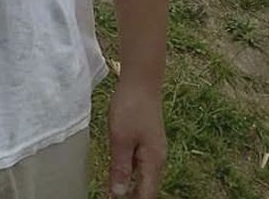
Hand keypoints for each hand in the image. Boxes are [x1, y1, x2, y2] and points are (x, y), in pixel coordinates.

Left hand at [107, 80, 166, 197]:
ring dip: (129, 184)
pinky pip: (139, 161)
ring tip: (112, 190)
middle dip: (131, 195)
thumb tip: (118, 195)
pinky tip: (117, 169)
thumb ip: (120, 168)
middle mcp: (157, 158)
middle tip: (111, 196)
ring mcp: (153, 148)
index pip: (147, 195)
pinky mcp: (147, 139)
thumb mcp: (120, 139)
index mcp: (153, 162)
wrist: (141, 80)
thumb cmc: (131, 107)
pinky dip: (129, 169)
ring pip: (142, 174)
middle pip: (146, 187)